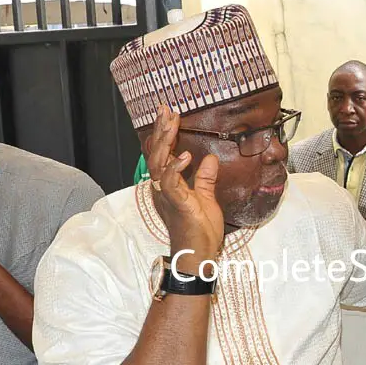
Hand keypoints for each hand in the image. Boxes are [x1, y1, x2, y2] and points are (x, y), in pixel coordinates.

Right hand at [148, 105, 223, 269]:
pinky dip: (176, 168)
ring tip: (171, 123)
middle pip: (156, 154)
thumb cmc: (199, 230)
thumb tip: (209, 158)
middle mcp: (163, 188)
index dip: (164, 133)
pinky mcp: (176, 204)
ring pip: (158, 163)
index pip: (163, 154)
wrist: (198, 254)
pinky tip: (186, 155)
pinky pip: (171, 183)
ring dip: (165, 142)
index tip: (168, 113)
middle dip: (162, 130)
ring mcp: (167, 195)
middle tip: (166, 110)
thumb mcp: (205, 197)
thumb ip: (205, 178)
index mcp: (169, 185)